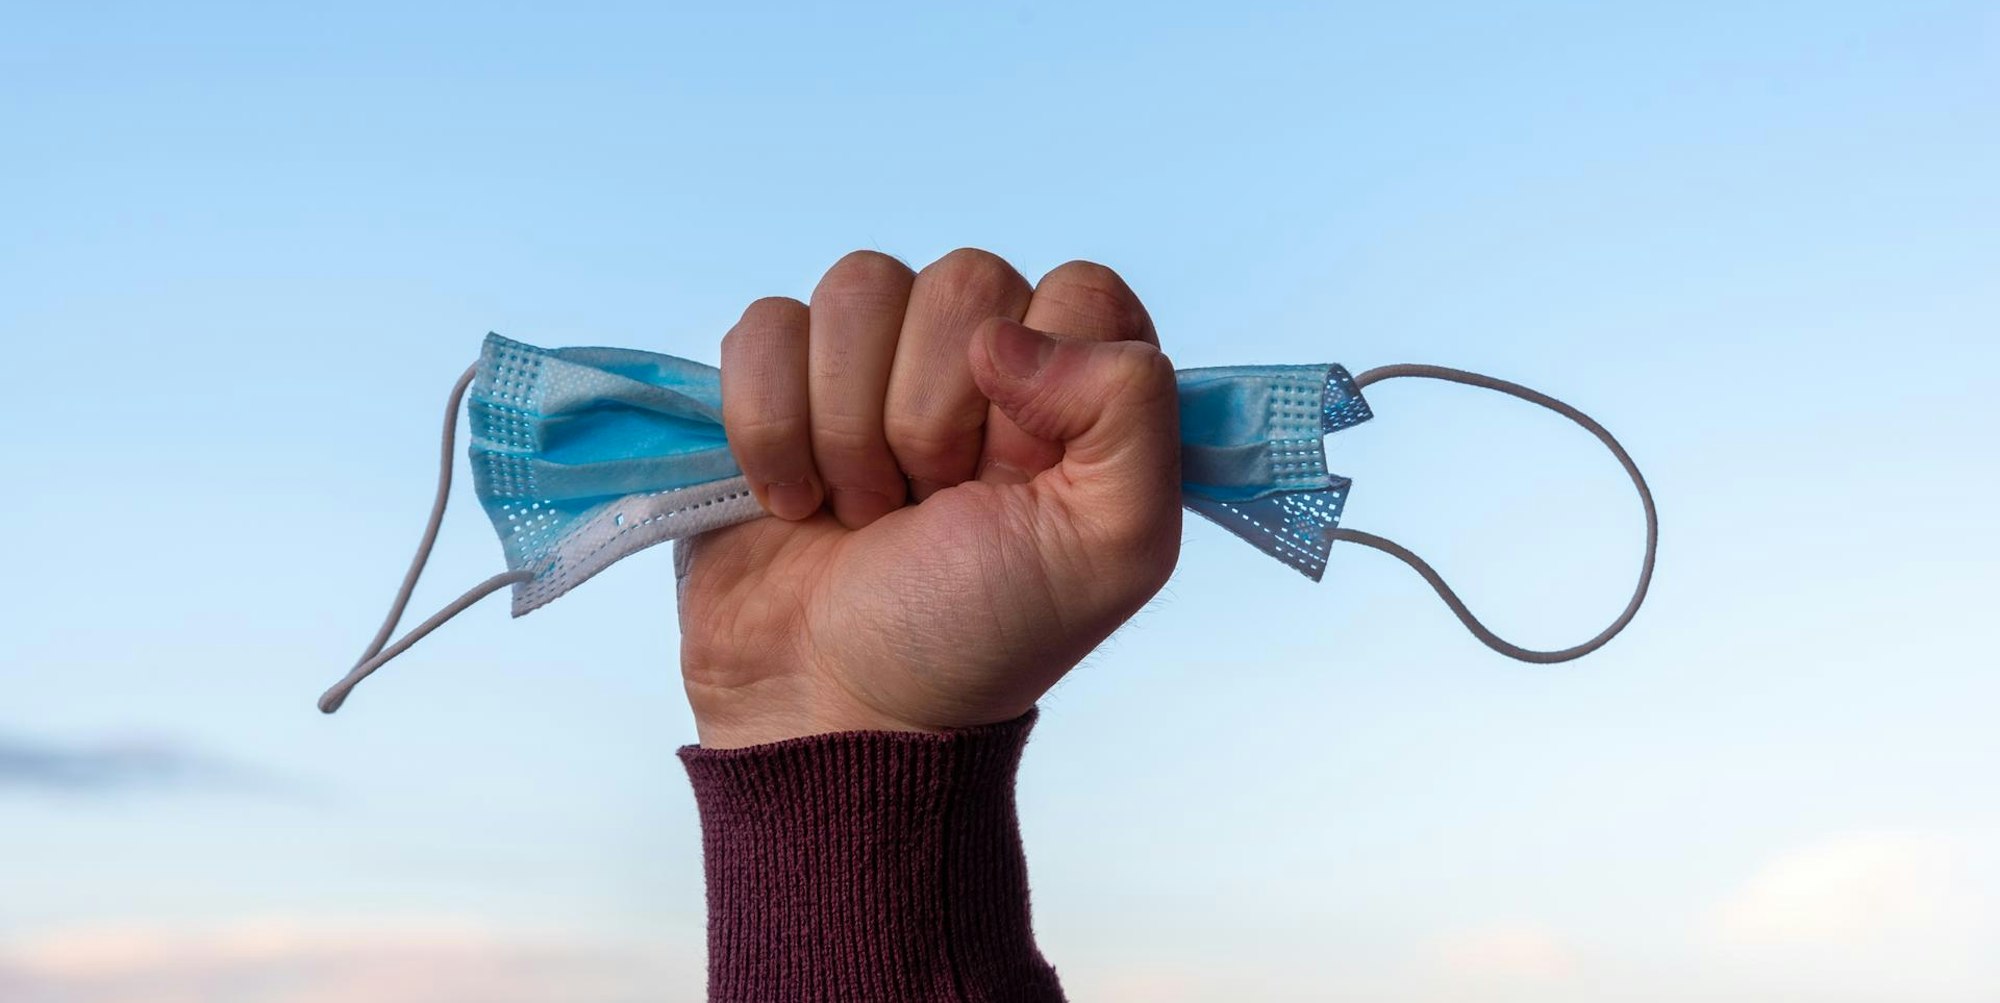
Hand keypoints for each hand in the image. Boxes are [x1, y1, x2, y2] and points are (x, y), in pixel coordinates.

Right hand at [674, 249, 1179, 747]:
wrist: (832, 706)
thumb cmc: (977, 637)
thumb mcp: (1114, 547)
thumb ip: (1132, 410)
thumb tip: (1005, 334)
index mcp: (1082, 388)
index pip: (1075, 290)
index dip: (1041, 385)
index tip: (1016, 477)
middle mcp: (986, 359)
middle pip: (961, 280)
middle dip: (933, 416)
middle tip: (928, 507)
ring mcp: (875, 365)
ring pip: (857, 288)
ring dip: (848, 425)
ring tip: (863, 510)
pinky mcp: (780, 382)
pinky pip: (765, 326)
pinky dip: (769, 424)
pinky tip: (793, 499)